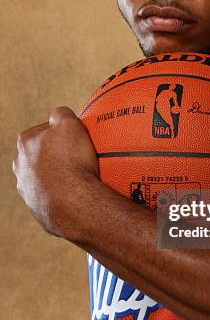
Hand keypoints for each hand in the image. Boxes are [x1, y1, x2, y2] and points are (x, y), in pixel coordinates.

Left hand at [12, 107, 98, 238]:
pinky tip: (75, 194)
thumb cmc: (71, 162)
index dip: (62, 133)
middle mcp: (20, 164)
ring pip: (45, 175)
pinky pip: (51, 195)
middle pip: (43, 153)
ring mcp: (26, 187)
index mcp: (25, 141)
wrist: (72, 203)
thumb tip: (59, 114)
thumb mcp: (70, 125)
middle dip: (57, 154)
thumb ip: (62, 114)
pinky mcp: (35, 206)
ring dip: (58, 175)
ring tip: (78, 178)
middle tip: (79, 158)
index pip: (45, 129)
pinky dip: (61, 193)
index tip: (76, 140)